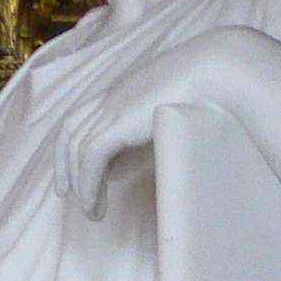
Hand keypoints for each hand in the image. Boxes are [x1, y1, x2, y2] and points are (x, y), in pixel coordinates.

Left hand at [53, 25, 269, 216]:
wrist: (216, 69)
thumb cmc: (210, 85)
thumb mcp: (178, 103)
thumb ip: (159, 120)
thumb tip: (156, 145)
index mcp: (125, 89)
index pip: (85, 114)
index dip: (75, 141)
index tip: (78, 168)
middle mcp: (113, 96)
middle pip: (71, 129)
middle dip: (64, 163)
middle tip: (66, 193)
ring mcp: (113, 107)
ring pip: (77, 148)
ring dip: (79, 183)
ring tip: (92, 211)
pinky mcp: (119, 123)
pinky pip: (90, 158)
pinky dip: (88, 184)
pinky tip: (94, 205)